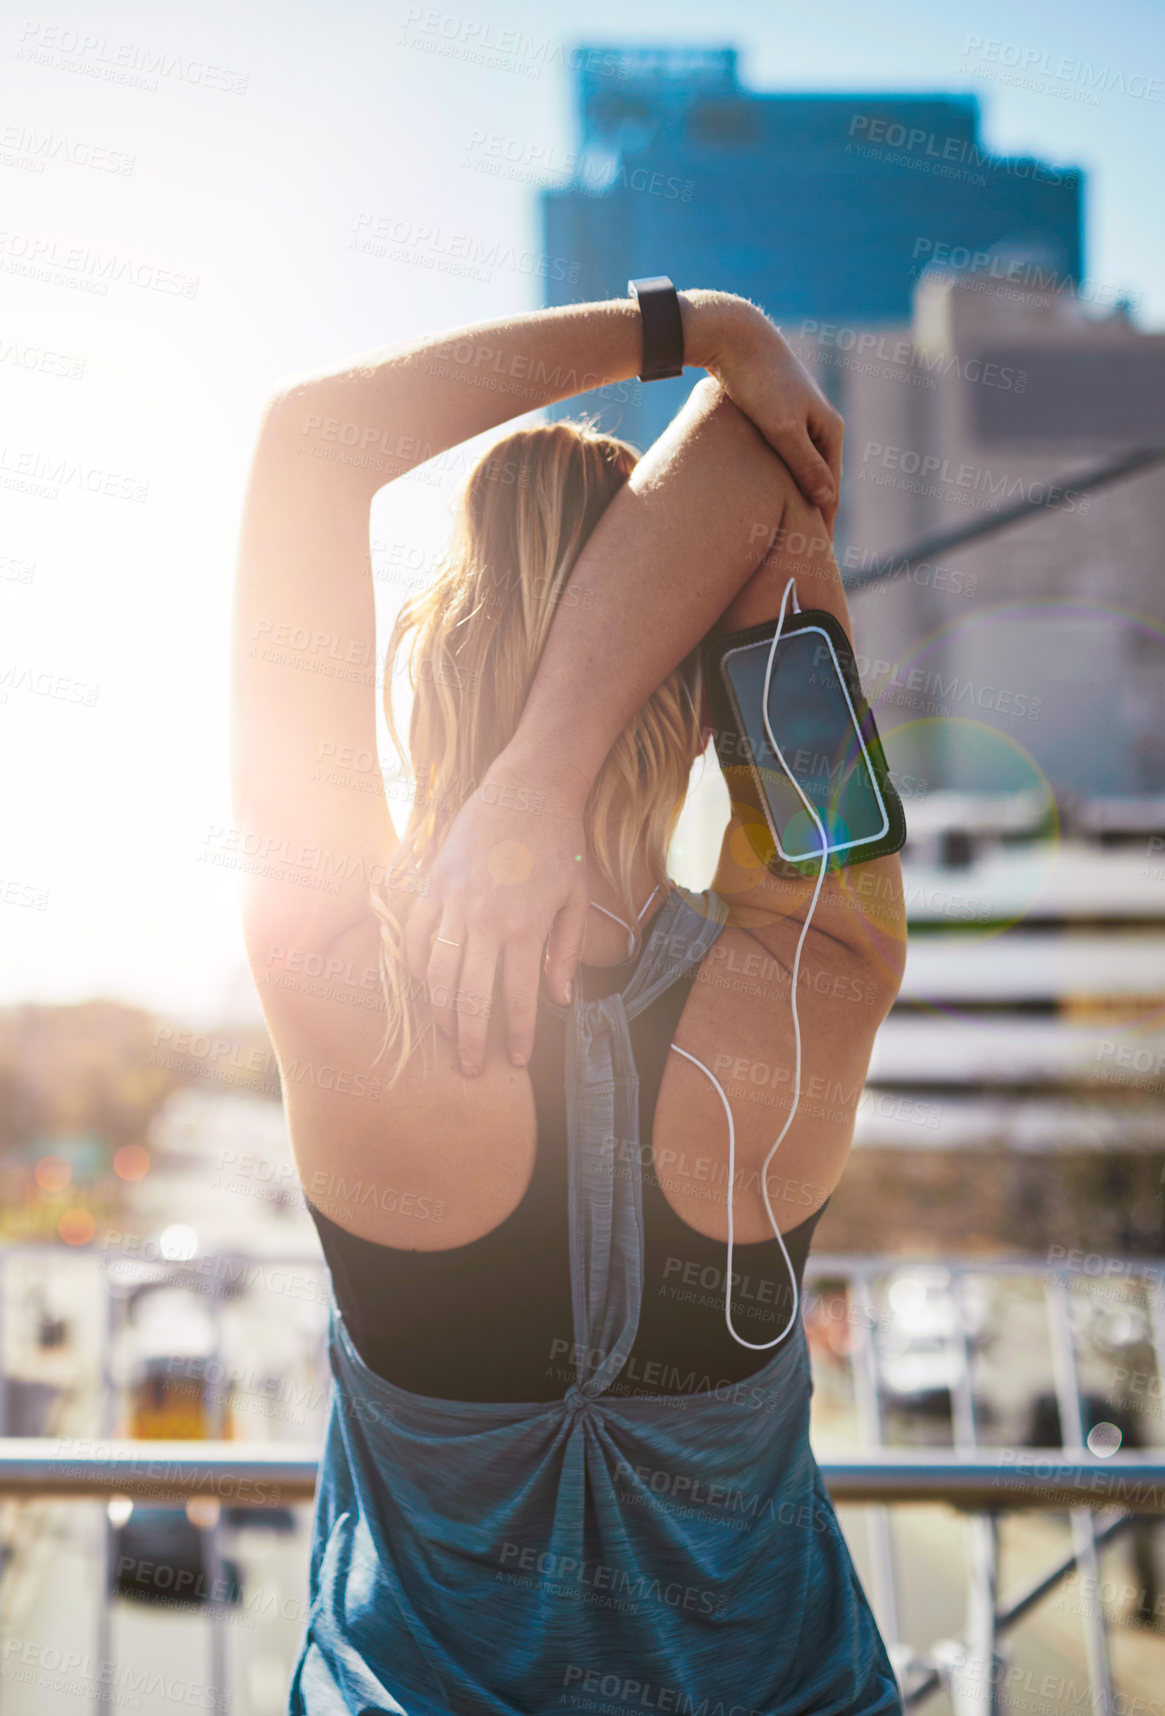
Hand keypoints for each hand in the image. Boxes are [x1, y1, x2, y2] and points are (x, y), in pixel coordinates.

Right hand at [403, 747, 590, 1075]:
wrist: (528, 790)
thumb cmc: (560, 846)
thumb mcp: (576, 900)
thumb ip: (565, 954)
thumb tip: (560, 1001)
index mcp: (525, 929)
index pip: (517, 1000)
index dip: (518, 1036)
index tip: (518, 1061)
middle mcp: (485, 922)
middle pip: (471, 999)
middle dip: (472, 1041)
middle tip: (473, 1069)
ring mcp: (454, 903)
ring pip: (437, 974)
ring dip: (441, 1012)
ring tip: (449, 1035)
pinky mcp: (433, 885)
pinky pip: (415, 936)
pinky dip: (416, 966)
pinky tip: (425, 986)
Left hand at [703, 301, 843, 534]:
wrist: (735, 338)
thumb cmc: (757, 382)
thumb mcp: (782, 428)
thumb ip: (804, 464)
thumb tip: (827, 500)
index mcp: (830, 430)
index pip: (830, 491)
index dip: (821, 526)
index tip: (811, 558)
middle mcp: (821, 426)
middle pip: (819, 484)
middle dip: (811, 517)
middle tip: (798, 556)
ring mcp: (800, 421)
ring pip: (800, 472)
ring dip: (794, 500)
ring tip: (783, 534)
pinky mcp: (778, 417)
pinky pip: (783, 460)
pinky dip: (778, 482)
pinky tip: (764, 497)